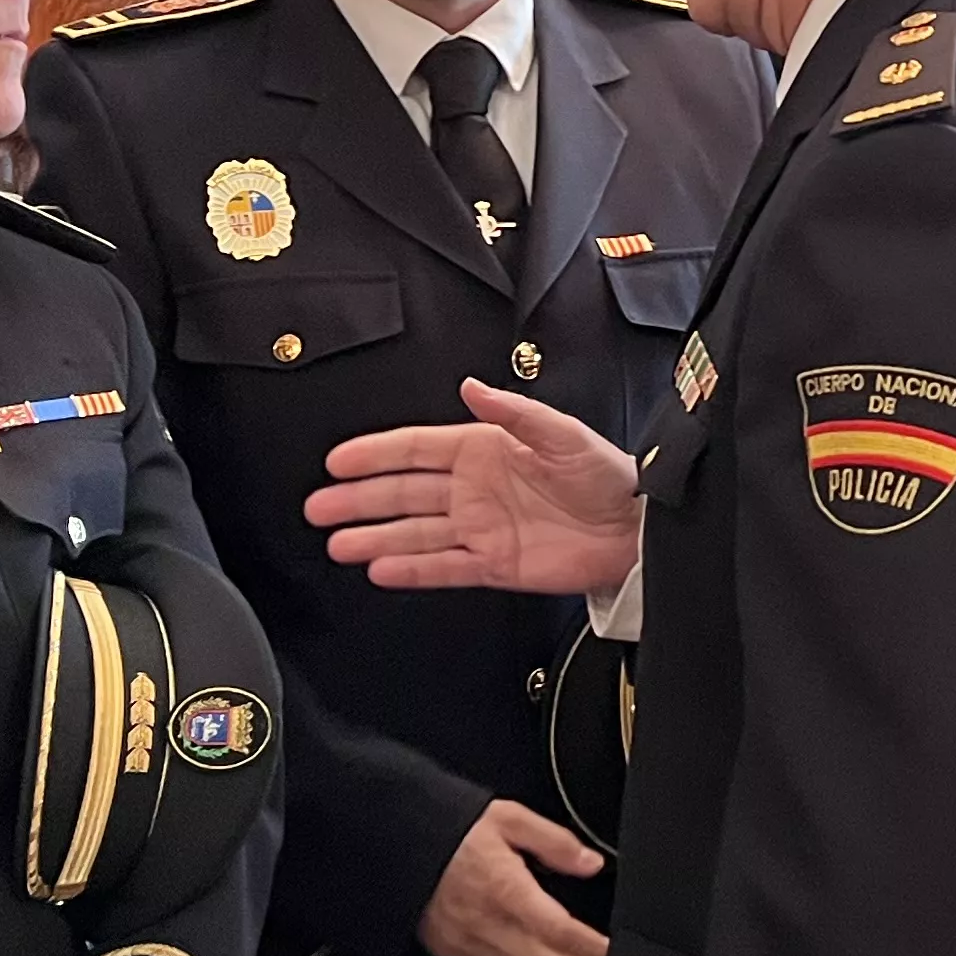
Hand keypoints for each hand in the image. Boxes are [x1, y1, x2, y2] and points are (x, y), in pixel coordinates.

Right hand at [312, 383, 641, 595]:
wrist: (635, 529)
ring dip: (375, 537)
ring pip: (414, 533)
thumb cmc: (606, 476)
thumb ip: (513, 412)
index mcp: (485, 450)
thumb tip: (470, 387)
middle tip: (319, 506)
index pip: (417, 450)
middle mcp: (474, 489)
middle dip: (360, 499)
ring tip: (338, 543)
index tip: (338, 460)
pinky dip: (412, 569)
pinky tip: (380, 568)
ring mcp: (480, 528)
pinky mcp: (493, 564)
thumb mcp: (562, 434)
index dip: (376, 454)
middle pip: (404, 493)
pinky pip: (443, 566)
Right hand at [421, 800, 611, 955]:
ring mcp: (466, 944)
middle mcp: (485, 924)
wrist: (390, 843)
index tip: (617, 953)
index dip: (594, 950)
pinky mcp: (451, 952)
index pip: (561, 932)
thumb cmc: (446, 829)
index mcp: (504, 889)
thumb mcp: (507, 818)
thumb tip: (589, 863)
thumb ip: (554, 841)